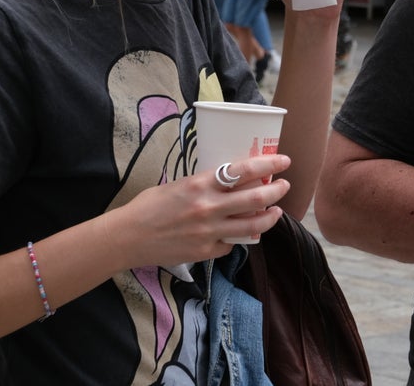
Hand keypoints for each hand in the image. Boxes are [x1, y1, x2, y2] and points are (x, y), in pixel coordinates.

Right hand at [111, 155, 291, 268]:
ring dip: (271, 216)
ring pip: (253, 225)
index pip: (245, 170)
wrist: (129, 237)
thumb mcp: (178, 184)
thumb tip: (229, 181)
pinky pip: (233, 244)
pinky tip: (246, 232)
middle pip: (257, 197)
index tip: (283, 162)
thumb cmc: (148, 206)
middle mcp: (209, 207)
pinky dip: (242, 237)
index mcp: (201, 184)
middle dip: (277, 190)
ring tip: (276, 211)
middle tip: (285, 186)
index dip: (269, 165)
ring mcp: (210, 231)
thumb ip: (204, 183)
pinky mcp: (206, 252)